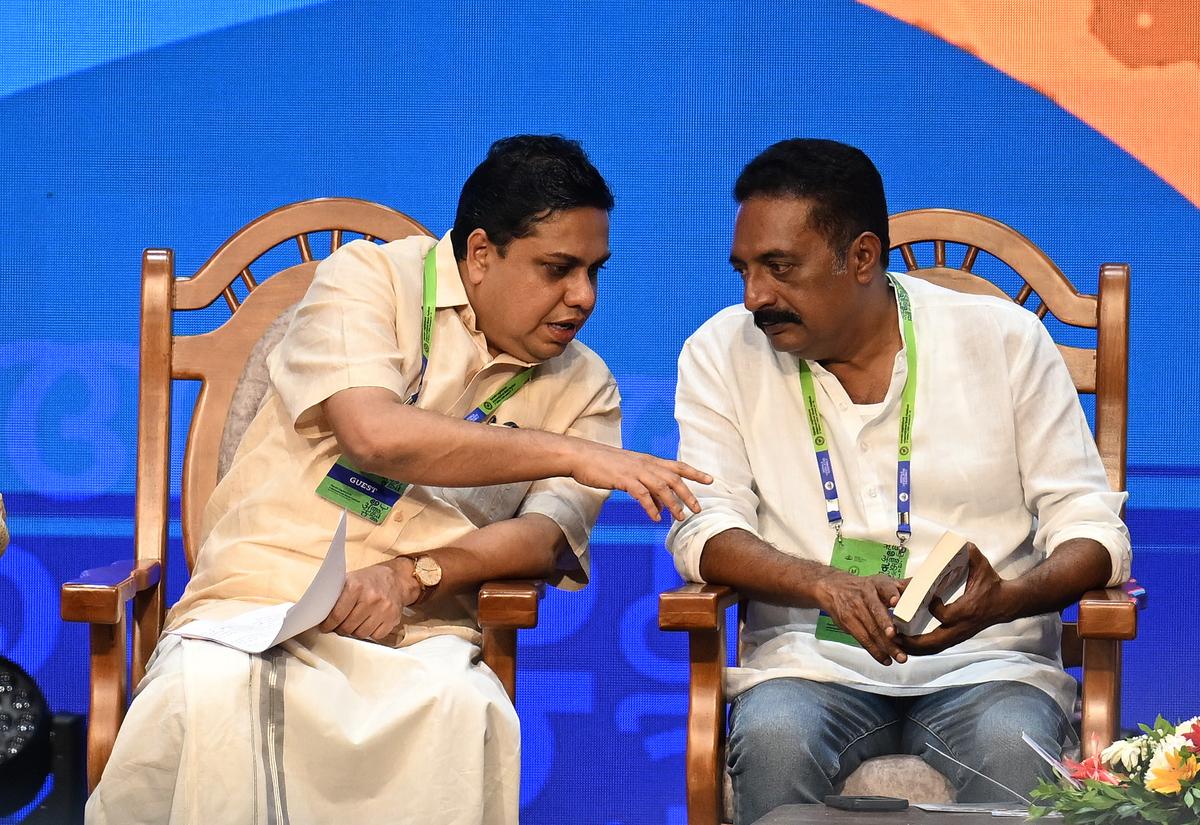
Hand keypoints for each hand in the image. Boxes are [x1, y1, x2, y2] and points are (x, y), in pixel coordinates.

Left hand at [319, 558, 420, 641]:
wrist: (396, 579)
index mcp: (356, 586)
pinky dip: (370, 632)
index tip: (325, 627)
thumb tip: (319, 614)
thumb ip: (336, 595)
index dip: (328, 625)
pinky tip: (369, 623)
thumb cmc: (368, 581)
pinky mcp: (393, 618)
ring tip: (355, 623)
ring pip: (361, 634)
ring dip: (355, 631)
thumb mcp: (350, 580)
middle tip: (339, 626)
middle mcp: (371, 598)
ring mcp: (384, 609)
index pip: (337, 615)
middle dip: (341, 628)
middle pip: (348, 627)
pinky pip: (375, 636)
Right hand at [568, 441, 712, 521]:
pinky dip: (651, 507)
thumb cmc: (604, 464)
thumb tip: (662, 504)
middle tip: (697, 510)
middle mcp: (645, 464)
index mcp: (648, 460)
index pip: (677, 465)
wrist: (582, 456)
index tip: (710, 480)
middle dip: (688, 494)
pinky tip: (655, 518)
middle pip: (674, 478)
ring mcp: (635, 471)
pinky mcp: (623, 479)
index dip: (695, 473)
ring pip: (661, 487)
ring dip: (673, 504)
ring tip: (679, 518)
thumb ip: (647, 486)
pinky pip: (642, 494)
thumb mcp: (629, 472)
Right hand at [813, 570, 907, 664]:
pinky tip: (886, 659)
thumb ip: (902, 586)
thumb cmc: (864, 587)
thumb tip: (925, 587)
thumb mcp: (881, 581)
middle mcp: (866, 596)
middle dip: (886, 625)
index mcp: (877, 584)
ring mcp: (856, 610)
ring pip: (871, 630)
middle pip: (877, 611)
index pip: (885, 587)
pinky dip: (875, 651)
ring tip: (900, 657)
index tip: (896, 601)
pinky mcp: (848, 623)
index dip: (890, 594)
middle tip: (897, 638)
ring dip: (886, 645)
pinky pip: (863, 639)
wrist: (833, 588)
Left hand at [898, 543, 1010, 654]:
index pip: (944, 615)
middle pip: (934, 642)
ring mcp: (959, 635)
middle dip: (912, 641)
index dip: (933, 608)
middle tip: (893, 635)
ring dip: (914, 648)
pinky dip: (922, 649)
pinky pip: (938, 647)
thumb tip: (959, 543)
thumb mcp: (982, 565)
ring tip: (894, 643)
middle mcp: (962, 626)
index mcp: (967, 609)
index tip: (927, 597)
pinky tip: (907, 645)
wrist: (1006, 603)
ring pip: (935, 648)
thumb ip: (971, 553)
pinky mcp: (958, 637)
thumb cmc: (991, 584)